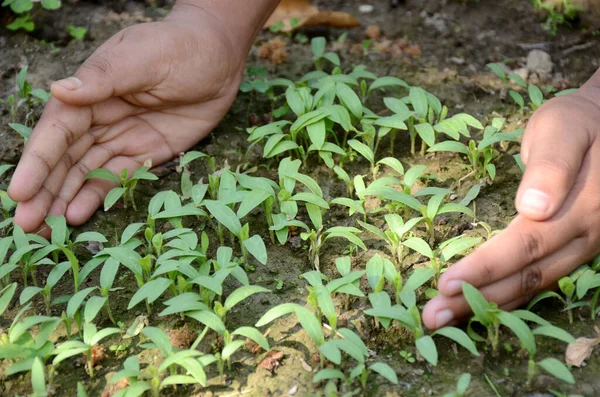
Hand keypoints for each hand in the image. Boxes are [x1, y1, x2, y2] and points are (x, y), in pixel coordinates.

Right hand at [8, 5, 246, 232]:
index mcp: (90, 91)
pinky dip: (96, 197)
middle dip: (43, 190)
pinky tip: (78, 216)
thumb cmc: (180, 47)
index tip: (19, 192)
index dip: (37, 162)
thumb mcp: (143, 56)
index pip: (57, 131)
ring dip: (63, 199)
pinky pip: (117, 178)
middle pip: (64, 158)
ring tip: (44, 229)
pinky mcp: (145, 154)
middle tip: (26, 224)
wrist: (220, 57)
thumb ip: (104, 78)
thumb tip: (60, 91)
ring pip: (85, 173)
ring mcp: (121, 138)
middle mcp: (99, 118)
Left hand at [423, 82, 599, 329]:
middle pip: (526, 275)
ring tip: (445, 318)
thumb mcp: (563, 128)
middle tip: (432, 316)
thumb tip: (534, 208)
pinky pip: (541, 279)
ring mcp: (584, 246)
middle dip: (477, 298)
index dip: (486, 267)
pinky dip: (509, 295)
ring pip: (534, 284)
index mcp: (581, 207)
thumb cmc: (578, 122)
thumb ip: (553, 165)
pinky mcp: (576, 248)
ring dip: (488, 304)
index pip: (526, 245)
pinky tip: (480, 306)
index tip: (445, 284)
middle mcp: (585, 235)